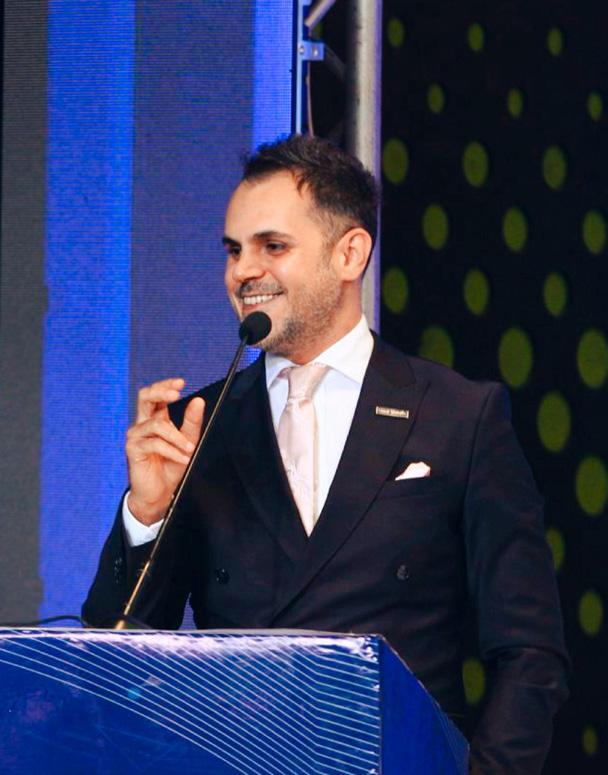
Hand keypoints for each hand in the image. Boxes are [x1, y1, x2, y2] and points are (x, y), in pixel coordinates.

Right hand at [125, 378, 204, 524]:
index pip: (156, 394)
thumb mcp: (187, 442)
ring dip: (177, 437)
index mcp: (155, 419)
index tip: (181, 382)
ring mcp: (136, 436)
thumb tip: (198, 400)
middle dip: (161, 392)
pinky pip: (155, 444)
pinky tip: (182, 458)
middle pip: (145, 398)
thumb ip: (191, 422)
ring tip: (189, 449)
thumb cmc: (170, 466)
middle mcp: (143, 424)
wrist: (159, 493)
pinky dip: (172, 451)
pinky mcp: (133, 449)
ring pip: (157, 424)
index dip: (165, 385)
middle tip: (177, 393)